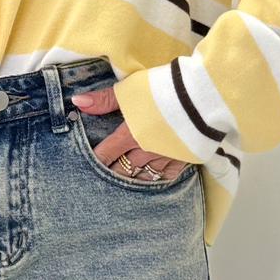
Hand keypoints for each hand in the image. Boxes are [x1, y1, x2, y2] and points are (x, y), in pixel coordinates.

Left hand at [70, 83, 190, 180]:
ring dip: (132, 182)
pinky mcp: (186, 159)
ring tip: (121, 190)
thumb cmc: (164, 89)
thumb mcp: (130, 90)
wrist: (203, 96)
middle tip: (100, 185)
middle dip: (112, 176)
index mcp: (130, 135)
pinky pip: (168, 177)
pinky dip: (158, 181)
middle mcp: (146, 151)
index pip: (106, 153)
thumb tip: (77, 103)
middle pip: (123, 170)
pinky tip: (152, 183)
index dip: (95, 162)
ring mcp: (167, 157)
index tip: (85, 170)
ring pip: (144, 177)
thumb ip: (103, 100)